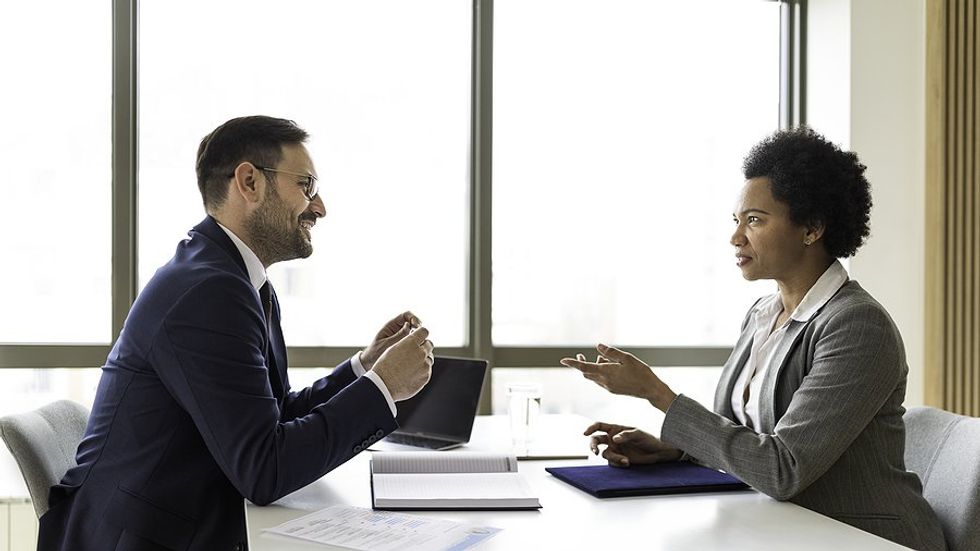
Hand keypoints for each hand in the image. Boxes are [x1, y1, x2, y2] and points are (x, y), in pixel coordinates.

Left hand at [360, 311, 421, 369]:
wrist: (369, 364)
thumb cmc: (374, 354)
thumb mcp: (387, 345)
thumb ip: (399, 336)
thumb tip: (411, 328)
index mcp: (391, 325)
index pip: (406, 315)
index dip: (414, 318)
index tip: (418, 326)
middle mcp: (398, 330)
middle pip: (413, 323)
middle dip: (419, 328)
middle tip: (421, 336)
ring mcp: (402, 338)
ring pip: (415, 333)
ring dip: (419, 338)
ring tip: (419, 345)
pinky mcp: (404, 346)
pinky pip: (413, 342)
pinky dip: (417, 345)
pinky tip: (418, 351)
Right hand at [371, 326, 433, 400]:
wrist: (383, 385)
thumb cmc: (384, 367)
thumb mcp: (393, 348)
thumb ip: (407, 343)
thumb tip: (416, 342)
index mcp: (411, 342)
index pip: (424, 331)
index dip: (421, 333)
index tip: (420, 336)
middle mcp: (420, 352)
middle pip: (429, 344)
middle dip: (423, 346)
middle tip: (415, 351)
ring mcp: (425, 365)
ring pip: (429, 358)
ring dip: (423, 359)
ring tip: (411, 365)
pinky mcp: (426, 377)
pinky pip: (428, 370)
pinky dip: (422, 370)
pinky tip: (411, 374)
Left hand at [560, 344, 677, 410]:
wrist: (650, 390)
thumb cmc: (640, 372)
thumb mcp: (626, 358)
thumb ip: (610, 352)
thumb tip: (598, 347)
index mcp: (606, 372)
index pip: (584, 367)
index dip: (573, 363)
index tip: (563, 360)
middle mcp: (604, 382)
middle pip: (586, 372)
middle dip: (582, 364)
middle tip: (581, 355)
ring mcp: (608, 387)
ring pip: (593, 377)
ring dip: (593, 368)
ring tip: (602, 358)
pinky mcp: (613, 390)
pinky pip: (601, 381)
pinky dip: (600, 373)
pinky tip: (609, 366)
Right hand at [584, 422, 682, 467]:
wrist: (657, 453)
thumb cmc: (648, 439)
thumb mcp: (638, 434)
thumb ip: (625, 435)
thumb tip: (614, 438)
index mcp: (615, 429)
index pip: (599, 426)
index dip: (590, 429)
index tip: (585, 433)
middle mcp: (612, 439)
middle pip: (596, 441)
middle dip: (593, 446)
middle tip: (595, 452)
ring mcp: (615, 449)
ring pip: (605, 454)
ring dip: (613, 458)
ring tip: (625, 460)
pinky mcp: (619, 459)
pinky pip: (612, 462)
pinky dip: (618, 463)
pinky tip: (628, 462)